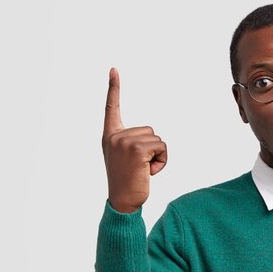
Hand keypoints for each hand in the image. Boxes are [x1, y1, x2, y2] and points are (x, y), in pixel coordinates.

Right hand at [101, 67, 167, 212]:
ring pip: (158, 139)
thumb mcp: (125, 158)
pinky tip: (149, 172)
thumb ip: (132, 143)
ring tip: (143, 170)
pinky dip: (162, 161)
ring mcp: (124, 142)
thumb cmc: (128, 181)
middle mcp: (115, 136)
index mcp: (110, 136)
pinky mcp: (137, 149)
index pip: (112, 107)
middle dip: (152, 149)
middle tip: (139, 167)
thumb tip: (152, 140)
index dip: (113, 88)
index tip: (114, 69)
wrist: (123, 202)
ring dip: (158, 156)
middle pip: (150, 130)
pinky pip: (162, 147)